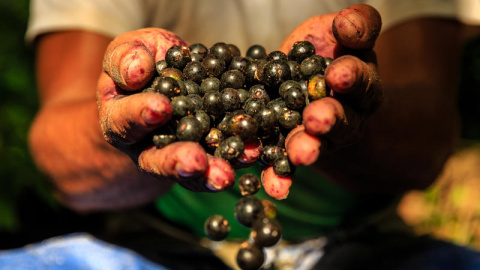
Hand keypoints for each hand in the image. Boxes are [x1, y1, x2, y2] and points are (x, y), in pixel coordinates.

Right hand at [97, 28, 234, 191]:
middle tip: (194, 162)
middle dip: (176, 161)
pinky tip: (252, 154)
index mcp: (120, 119)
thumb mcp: (129, 51)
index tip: (161, 108)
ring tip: (225, 175)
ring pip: (190, 172)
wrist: (167, 77)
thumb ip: (126, 58)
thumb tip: (136, 71)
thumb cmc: (142, 61)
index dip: (141, 114)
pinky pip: (219, 161)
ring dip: (209, 173)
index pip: (125, 120)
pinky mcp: (207, 154)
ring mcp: (177, 154)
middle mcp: (145, 146)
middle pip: (156, 160)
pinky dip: (235, 158)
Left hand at [273, 4, 458, 195]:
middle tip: (317, 119)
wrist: (313, 82)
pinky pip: (286, 164)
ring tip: (300, 154)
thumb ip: (356, 26)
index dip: (351, 77)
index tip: (338, 73)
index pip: (359, 80)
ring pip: (315, 144)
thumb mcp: (345, 34)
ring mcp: (319, 138)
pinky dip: (279, 175)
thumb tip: (348, 23)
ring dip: (307, 149)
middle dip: (329, 119)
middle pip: (341, 120)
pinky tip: (274, 185)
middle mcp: (345, 116)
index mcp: (361, 86)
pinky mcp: (292, 149)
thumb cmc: (331, 52)